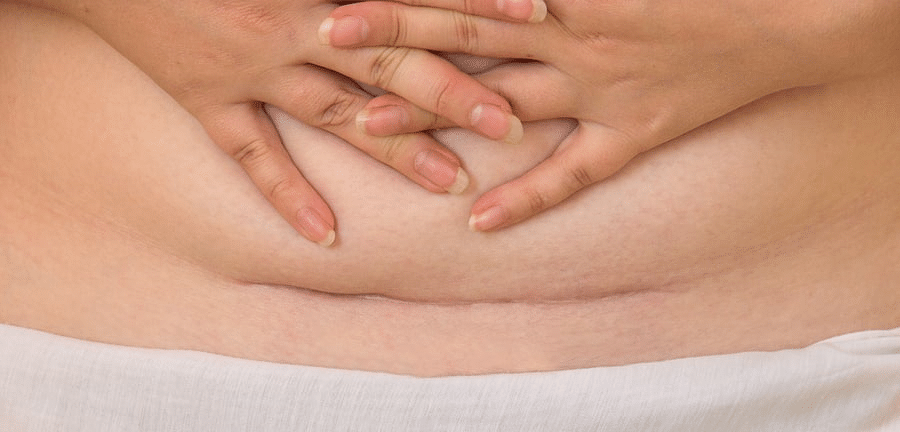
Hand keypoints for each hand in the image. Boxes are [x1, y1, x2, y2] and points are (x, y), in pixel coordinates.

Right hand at [19, 0, 522, 244]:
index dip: (471, 6)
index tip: (531, 19)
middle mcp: (292, 24)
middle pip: (388, 64)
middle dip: (451, 92)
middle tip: (511, 122)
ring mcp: (249, 68)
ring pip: (336, 114)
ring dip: (394, 151)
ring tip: (450, 182)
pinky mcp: (208, 98)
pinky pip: (252, 156)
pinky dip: (288, 196)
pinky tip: (327, 237)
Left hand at [321, 0, 899, 230]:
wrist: (782, 22)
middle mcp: (573, 36)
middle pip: (469, 36)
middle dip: (399, 37)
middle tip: (332, 38)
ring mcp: (600, 87)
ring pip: (503, 99)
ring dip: (437, 112)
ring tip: (371, 126)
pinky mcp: (631, 133)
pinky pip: (574, 170)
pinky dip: (529, 197)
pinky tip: (480, 223)